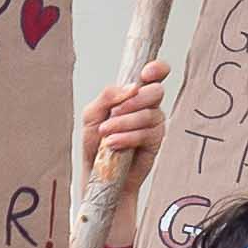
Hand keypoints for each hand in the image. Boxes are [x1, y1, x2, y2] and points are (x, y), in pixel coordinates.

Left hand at [82, 59, 167, 244]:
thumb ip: (106, 97)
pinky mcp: (156, 142)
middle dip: (133, 101)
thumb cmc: (95, 145)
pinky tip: (114, 144)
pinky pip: (148, 133)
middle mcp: (148, 107)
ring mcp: (154, 124)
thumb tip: (130, 87)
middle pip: (155, 91)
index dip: (157, 69)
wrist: (98, 177)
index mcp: (133, 95)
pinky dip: (128, 137)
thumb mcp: (91, 117)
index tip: (148, 73)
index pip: (155, 74)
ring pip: (149, 113)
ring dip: (124, 123)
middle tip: (113, 114)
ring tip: (106, 134)